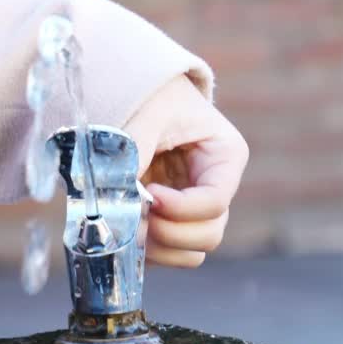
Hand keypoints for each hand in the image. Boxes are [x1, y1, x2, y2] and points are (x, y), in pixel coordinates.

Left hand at [122, 75, 248, 267]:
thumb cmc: (149, 93)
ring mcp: (194, 209)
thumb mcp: (147, 113)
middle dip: (171, 233)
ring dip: (159, 248)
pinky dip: (146, 253)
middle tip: (137, 216)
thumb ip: (133, 152)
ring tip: (128, 226)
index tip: (150, 195)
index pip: (215, 202)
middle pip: (209, 234)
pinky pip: (167, 254)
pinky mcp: (171, 221)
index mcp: (226, 157)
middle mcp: (216, 188)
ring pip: (192, 252)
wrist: (135, 90)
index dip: (181, 209)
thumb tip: (116, 200)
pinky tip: (124, 230)